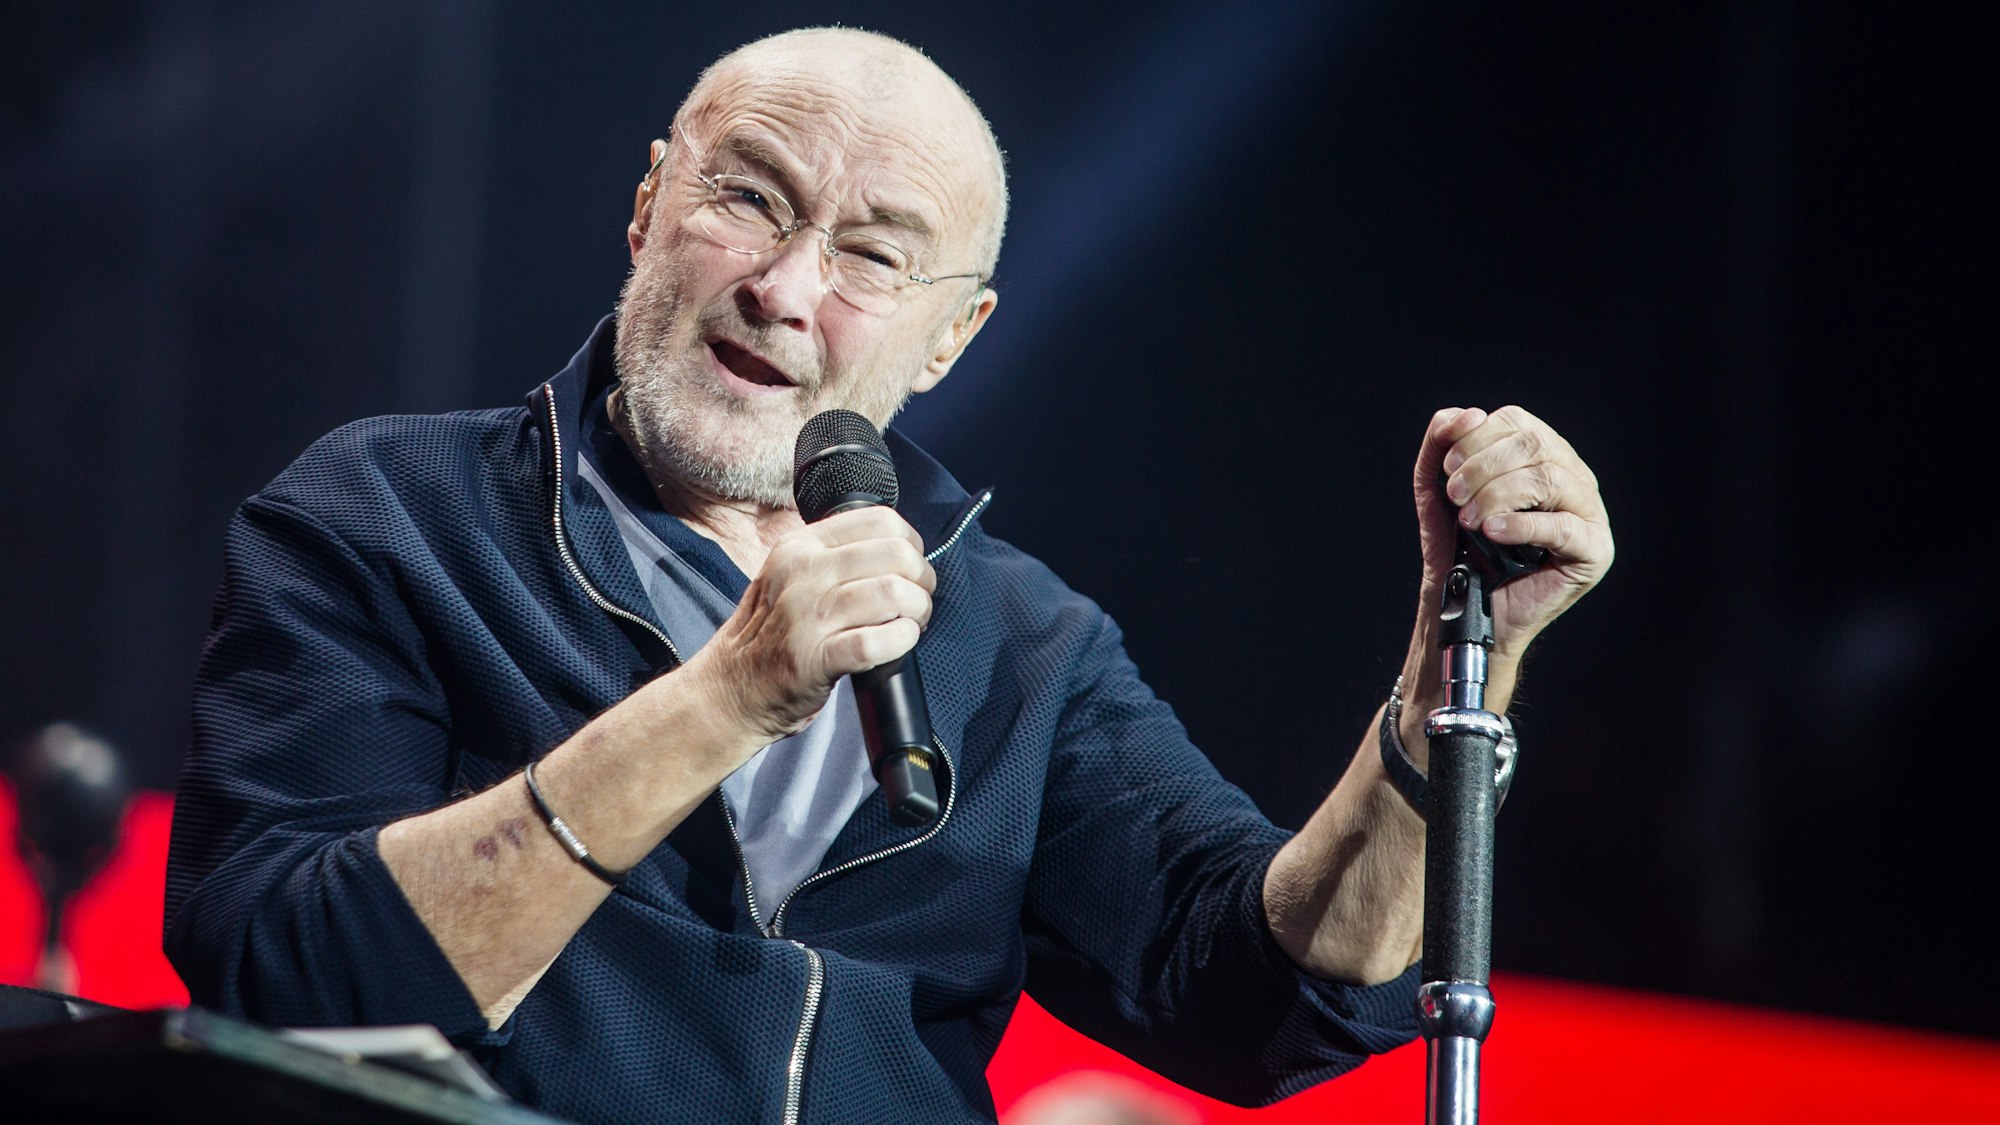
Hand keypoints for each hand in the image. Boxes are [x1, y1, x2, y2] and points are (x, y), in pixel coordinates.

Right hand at [690, 506, 935, 742]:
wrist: (730, 690)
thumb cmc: (769, 635)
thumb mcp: (789, 576)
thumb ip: (834, 557)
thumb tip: (899, 551)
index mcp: (800, 546)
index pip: (881, 521)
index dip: (912, 545)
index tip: (910, 570)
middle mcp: (803, 574)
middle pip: (896, 556)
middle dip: (922, 581)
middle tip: (917, 603)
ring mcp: (807, 617)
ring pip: (893, 594)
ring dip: (917, 612)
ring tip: (911, 625)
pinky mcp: (815, 659)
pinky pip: (877, 642)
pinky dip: (901, 641)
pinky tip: (898, 643)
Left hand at [1413, 406, 1612, 660]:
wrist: (1468, 607)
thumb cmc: (1461, 549)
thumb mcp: (1439, 490)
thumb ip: (1442, 445)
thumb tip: (1460, 414)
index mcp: (1543, 456)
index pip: (1517, 422)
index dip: (1477, 437)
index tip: (1447, 466)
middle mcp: (1572, 477)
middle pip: (1534, 445)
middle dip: (1482, 467)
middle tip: (1454, 496)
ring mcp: (1589, 513)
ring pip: (1548, 478)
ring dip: (1496, 495)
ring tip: (1470, 520)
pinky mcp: (1593, 550)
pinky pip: (1561, 525)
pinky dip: (1520, 524)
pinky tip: (1492, 531)